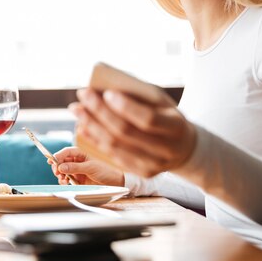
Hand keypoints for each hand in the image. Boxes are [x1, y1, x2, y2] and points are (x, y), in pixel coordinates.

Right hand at [50, 146, 124, 186]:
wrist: (113, 183)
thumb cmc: (104, 171)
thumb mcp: (90, 168)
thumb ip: (75, 167)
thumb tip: (61, 167)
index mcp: (80, 154)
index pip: (66, 152)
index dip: (58, 155)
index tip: (52, 160)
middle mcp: (76, 161)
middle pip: (61, 161)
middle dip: (57, 166)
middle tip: (57, 172)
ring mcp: (75, 171)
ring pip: (62, 171)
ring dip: (59, 174)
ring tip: (63, 178)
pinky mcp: (76, 180)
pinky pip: (65, 179)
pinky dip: (63, 181)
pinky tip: (65, 182)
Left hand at [69, 88, 195, 177]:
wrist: (184, 149)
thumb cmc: (168, 117)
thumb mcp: (163, 104)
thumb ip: (140, 96)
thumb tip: (105, 87)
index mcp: (176, 127)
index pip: (148, 119)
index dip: (126, 107)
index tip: (106, 93)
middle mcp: (165, 150)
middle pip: (125, 133)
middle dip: (100, 111)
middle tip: (83, 94)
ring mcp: (153, 165)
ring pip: (114, 146)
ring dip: (91, 125)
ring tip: (77, 108)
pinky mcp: (141, 173)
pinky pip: (112, 156)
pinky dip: (95, 140)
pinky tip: (83, 126)